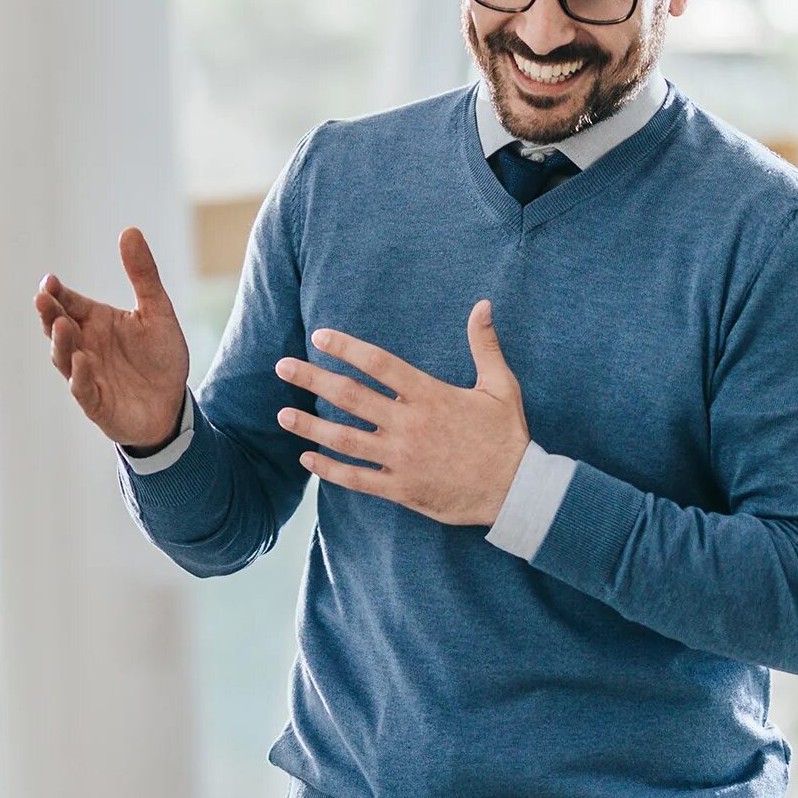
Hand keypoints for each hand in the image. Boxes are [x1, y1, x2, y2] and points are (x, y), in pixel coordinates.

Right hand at [36, 228, 191, 450]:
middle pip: (58, 327)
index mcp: (95, 322)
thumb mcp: (157, 310)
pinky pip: (83, 390)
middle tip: (42, 298)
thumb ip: (143, 274)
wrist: (173, 404)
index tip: (50, 281)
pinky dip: (79, 377)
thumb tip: (129, 230)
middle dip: (49, 313)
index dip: (56, 293)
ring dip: (60, 343)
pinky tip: (81, 362)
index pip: (68, 303)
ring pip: (64, 358)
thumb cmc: (160, 358)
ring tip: (61, 326)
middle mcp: (84, 346)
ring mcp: (86, 375)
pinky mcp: (96, 403)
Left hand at [271, 300, 529, 527]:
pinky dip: (330, 469)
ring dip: (310, 427)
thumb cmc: (507, 436)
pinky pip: (357, 479)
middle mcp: (409, 424)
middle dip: (313, 379)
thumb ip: (485, 345)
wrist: (516, 491)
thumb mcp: (502, 386)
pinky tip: (307, 459)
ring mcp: (402, 458)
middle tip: (282, 367)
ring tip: (282, 414)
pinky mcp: (401, 488)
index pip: (378, 364)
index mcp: (430, 395)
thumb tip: (482, 305)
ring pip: (345, 440)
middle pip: (350, 397)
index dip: (346, 348)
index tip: (319, 337)